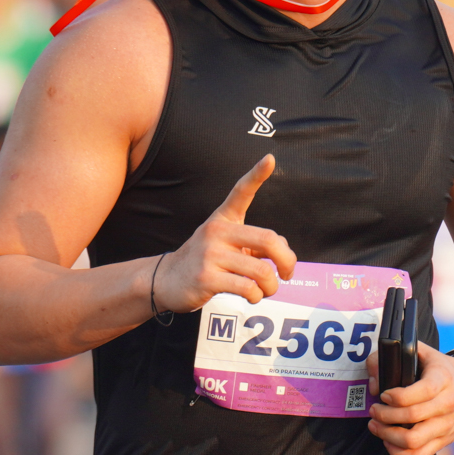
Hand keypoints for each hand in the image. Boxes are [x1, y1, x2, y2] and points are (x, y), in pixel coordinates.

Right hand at [153, 155, 297, 311]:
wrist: (166, 280)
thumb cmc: (206, 262)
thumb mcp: (227, 245)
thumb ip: (256, 244)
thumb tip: (285, 253)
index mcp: (223, 219)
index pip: (241, 192)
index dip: (257, 175)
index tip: (271, 158)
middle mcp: (217, 232)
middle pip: (269, 240)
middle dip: (287, 261)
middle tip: (286, 273)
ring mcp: (210, 255)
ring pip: (261, 271)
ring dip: (272, 285)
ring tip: (266, 289)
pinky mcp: (207, 278)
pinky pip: (248, 288)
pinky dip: (257, 296)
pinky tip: (251, 296)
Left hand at [367, 344, 453, 454]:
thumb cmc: (442, 369)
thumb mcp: (423, 352)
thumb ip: (393, 357)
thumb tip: (374, 384)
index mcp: (443, 379)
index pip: (419, 392)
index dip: (396, 396)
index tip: (384, 394)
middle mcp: (448, 404)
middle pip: (411, 417)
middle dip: (384, 415)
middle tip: (374, 410)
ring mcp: (447, 426)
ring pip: (413, 441)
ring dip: (387, 435)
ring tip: (377, 426)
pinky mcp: (445, 441)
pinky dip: (399, 453)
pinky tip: (389, 441)